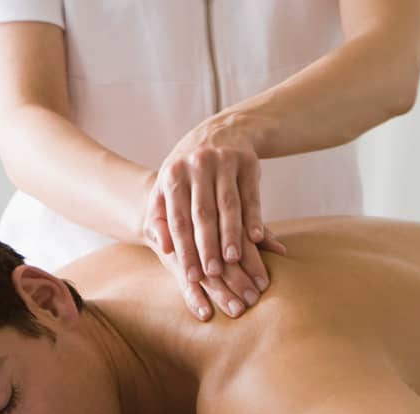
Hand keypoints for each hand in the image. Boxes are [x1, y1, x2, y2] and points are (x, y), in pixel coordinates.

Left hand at [140, 119, 287, 320]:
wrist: (222, 131)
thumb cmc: (190, 171)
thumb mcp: (169, 186)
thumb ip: (161, 217)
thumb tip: (163, 248)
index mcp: (173, 176)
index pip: (178, 219)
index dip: (184, 249)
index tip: (191, 276)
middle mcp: (197, 166)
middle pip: (202, 214)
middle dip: (207, 246)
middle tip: (212, 274)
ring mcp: (223, 162)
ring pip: (227, 205)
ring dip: (230, 234)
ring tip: (233, 260)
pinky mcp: (247, 162)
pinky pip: (251, 194)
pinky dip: (254, 217)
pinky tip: (257, 238)